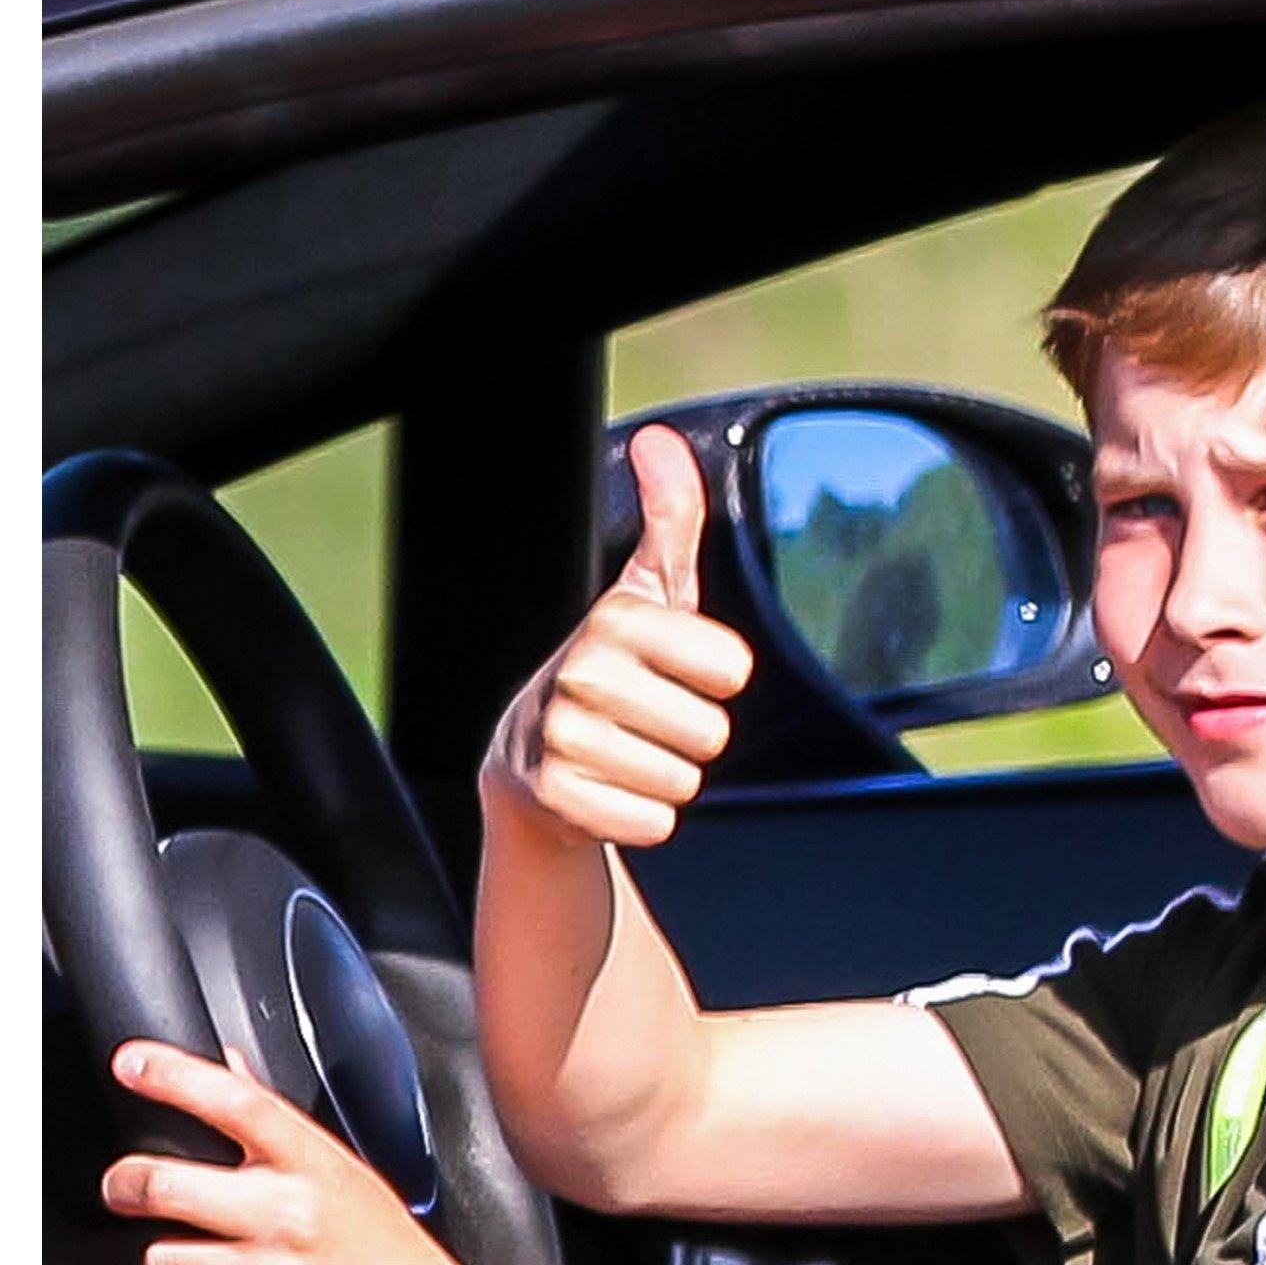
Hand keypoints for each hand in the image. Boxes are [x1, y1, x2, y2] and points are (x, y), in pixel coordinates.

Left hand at [102, 1041, 485, 1264]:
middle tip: (126, 1190)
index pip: (235, 1102)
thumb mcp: (351, 1182)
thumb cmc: (397, 1264)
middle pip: (160, 1184)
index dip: (173, 1077)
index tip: (132, 1064)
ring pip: (161, 1261)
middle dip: (125, 1186)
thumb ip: (284, 1132)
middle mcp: (289, 1217)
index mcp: (317, 1168)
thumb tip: (231, 1071)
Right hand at [481, 424, 755, 847]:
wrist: (533, 760)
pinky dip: (642, 818)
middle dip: (692, 738)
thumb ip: (670, 520)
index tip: (682, 673)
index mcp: (617, 620)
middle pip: (712, 734)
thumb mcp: (648, 596)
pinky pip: (654, 823)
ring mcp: (565, 739)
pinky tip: (611, 791)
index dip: (717, 679)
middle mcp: (583, 674)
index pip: (732, 668)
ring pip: (685, 782)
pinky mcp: (557, 799)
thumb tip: (659, 441)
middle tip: (650, 723)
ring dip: (667, 778)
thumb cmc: (614, 671)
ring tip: (628, 755)